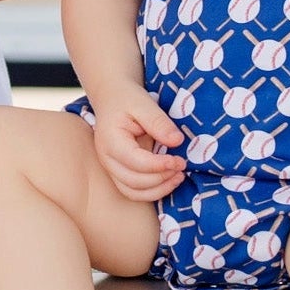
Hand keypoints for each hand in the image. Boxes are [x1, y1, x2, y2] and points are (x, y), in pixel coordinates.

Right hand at [89, 83, 185, 203]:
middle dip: (161, 178)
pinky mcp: (119, 172)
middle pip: (133, 182)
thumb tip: (177, 142)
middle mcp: (107, 159)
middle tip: (182, 165)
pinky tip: (170, 180)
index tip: (180, 160)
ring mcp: (111, 168)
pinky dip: (153, 191)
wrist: (112, 98)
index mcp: (110, 141)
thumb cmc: (127, 99)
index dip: (159, 165)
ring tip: (179, 176)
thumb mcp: (144, 103)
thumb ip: (159, 123)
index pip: (135, 162)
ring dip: (158, 189)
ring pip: (132, 192)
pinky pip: (134, 191)